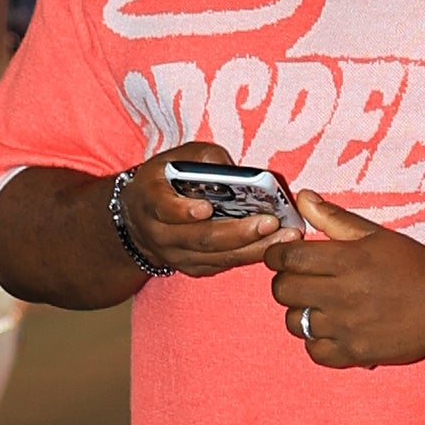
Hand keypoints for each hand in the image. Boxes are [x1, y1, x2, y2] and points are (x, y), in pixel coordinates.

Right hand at [117, 156, 293, 281]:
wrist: (139, 219)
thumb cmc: (165, 181)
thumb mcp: (175, 159)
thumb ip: (202, 157)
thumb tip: (234, 169)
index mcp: (150, 199)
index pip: (164, 208)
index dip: (183, 210)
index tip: (206, 208)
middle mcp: (159, 233)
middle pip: (199, 238)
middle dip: (237, 232)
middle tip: (271, 222)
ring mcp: (175, 255)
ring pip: (215, 256)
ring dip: (253, 248)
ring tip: (286, 235)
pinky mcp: (192, 268)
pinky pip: (222, 265)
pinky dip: (250, 256)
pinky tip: (277, 245)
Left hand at [270, 188, 424, 372]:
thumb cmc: (416, 266)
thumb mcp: (377, 235)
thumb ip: (335, 218)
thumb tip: (302, 197)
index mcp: (347, 261)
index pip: (286, 258)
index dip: (278, 255)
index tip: (286, 256)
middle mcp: (342, 295)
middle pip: (284, 291)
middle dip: (287, 282)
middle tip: (304, 279)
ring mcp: (347, 328)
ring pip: (294, 323)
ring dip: (301, 312)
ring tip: (320, 305)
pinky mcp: (356, 354)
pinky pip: (315, 352)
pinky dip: (317, 342)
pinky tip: (331, 330)